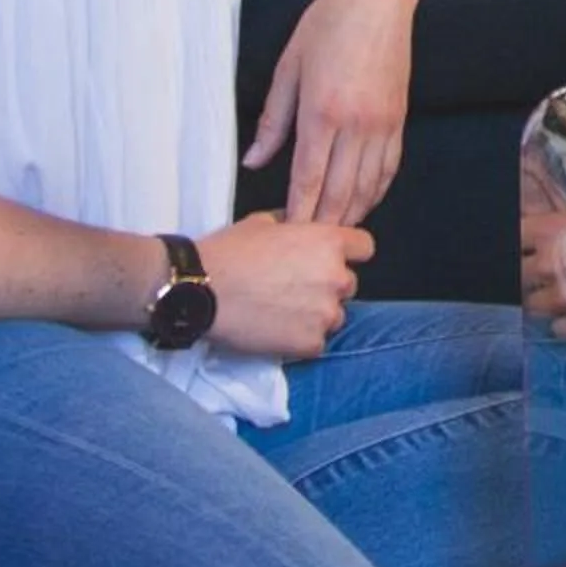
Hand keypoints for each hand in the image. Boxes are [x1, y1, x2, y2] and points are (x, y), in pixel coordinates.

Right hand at [200, 212, 372, 359]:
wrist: (200, 291)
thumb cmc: (229, 253)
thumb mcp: (265, 222)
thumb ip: (295, 227)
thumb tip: (300, 228)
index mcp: (328, 242)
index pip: (365, 247)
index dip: (349, 253)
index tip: (333, 259)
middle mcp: (335, 277)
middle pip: (349, 284)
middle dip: (328, 286)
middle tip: (295, 289)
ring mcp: (325, 313)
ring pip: (334, 316)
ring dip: (315, 315)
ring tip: (281, 312)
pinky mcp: (311, 343)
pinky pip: (316, 343)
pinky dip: (301, 339)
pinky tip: (275, 330)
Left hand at [243, 0, 414, 225]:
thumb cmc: (328, 23)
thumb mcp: (289, 65)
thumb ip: (272, 119)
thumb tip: (252, 161)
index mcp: (322, 111)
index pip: (307, 178)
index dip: (297, 212)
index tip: (284, 235)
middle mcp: (356, 124)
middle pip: (340, 192)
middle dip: (322, 224)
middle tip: (306, 247)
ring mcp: (383, 124)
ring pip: (368, 187)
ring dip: (350, 214)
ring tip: (332, 233)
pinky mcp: (399, 119)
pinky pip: (390, 168)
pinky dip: (376, 192)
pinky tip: (363, 203)